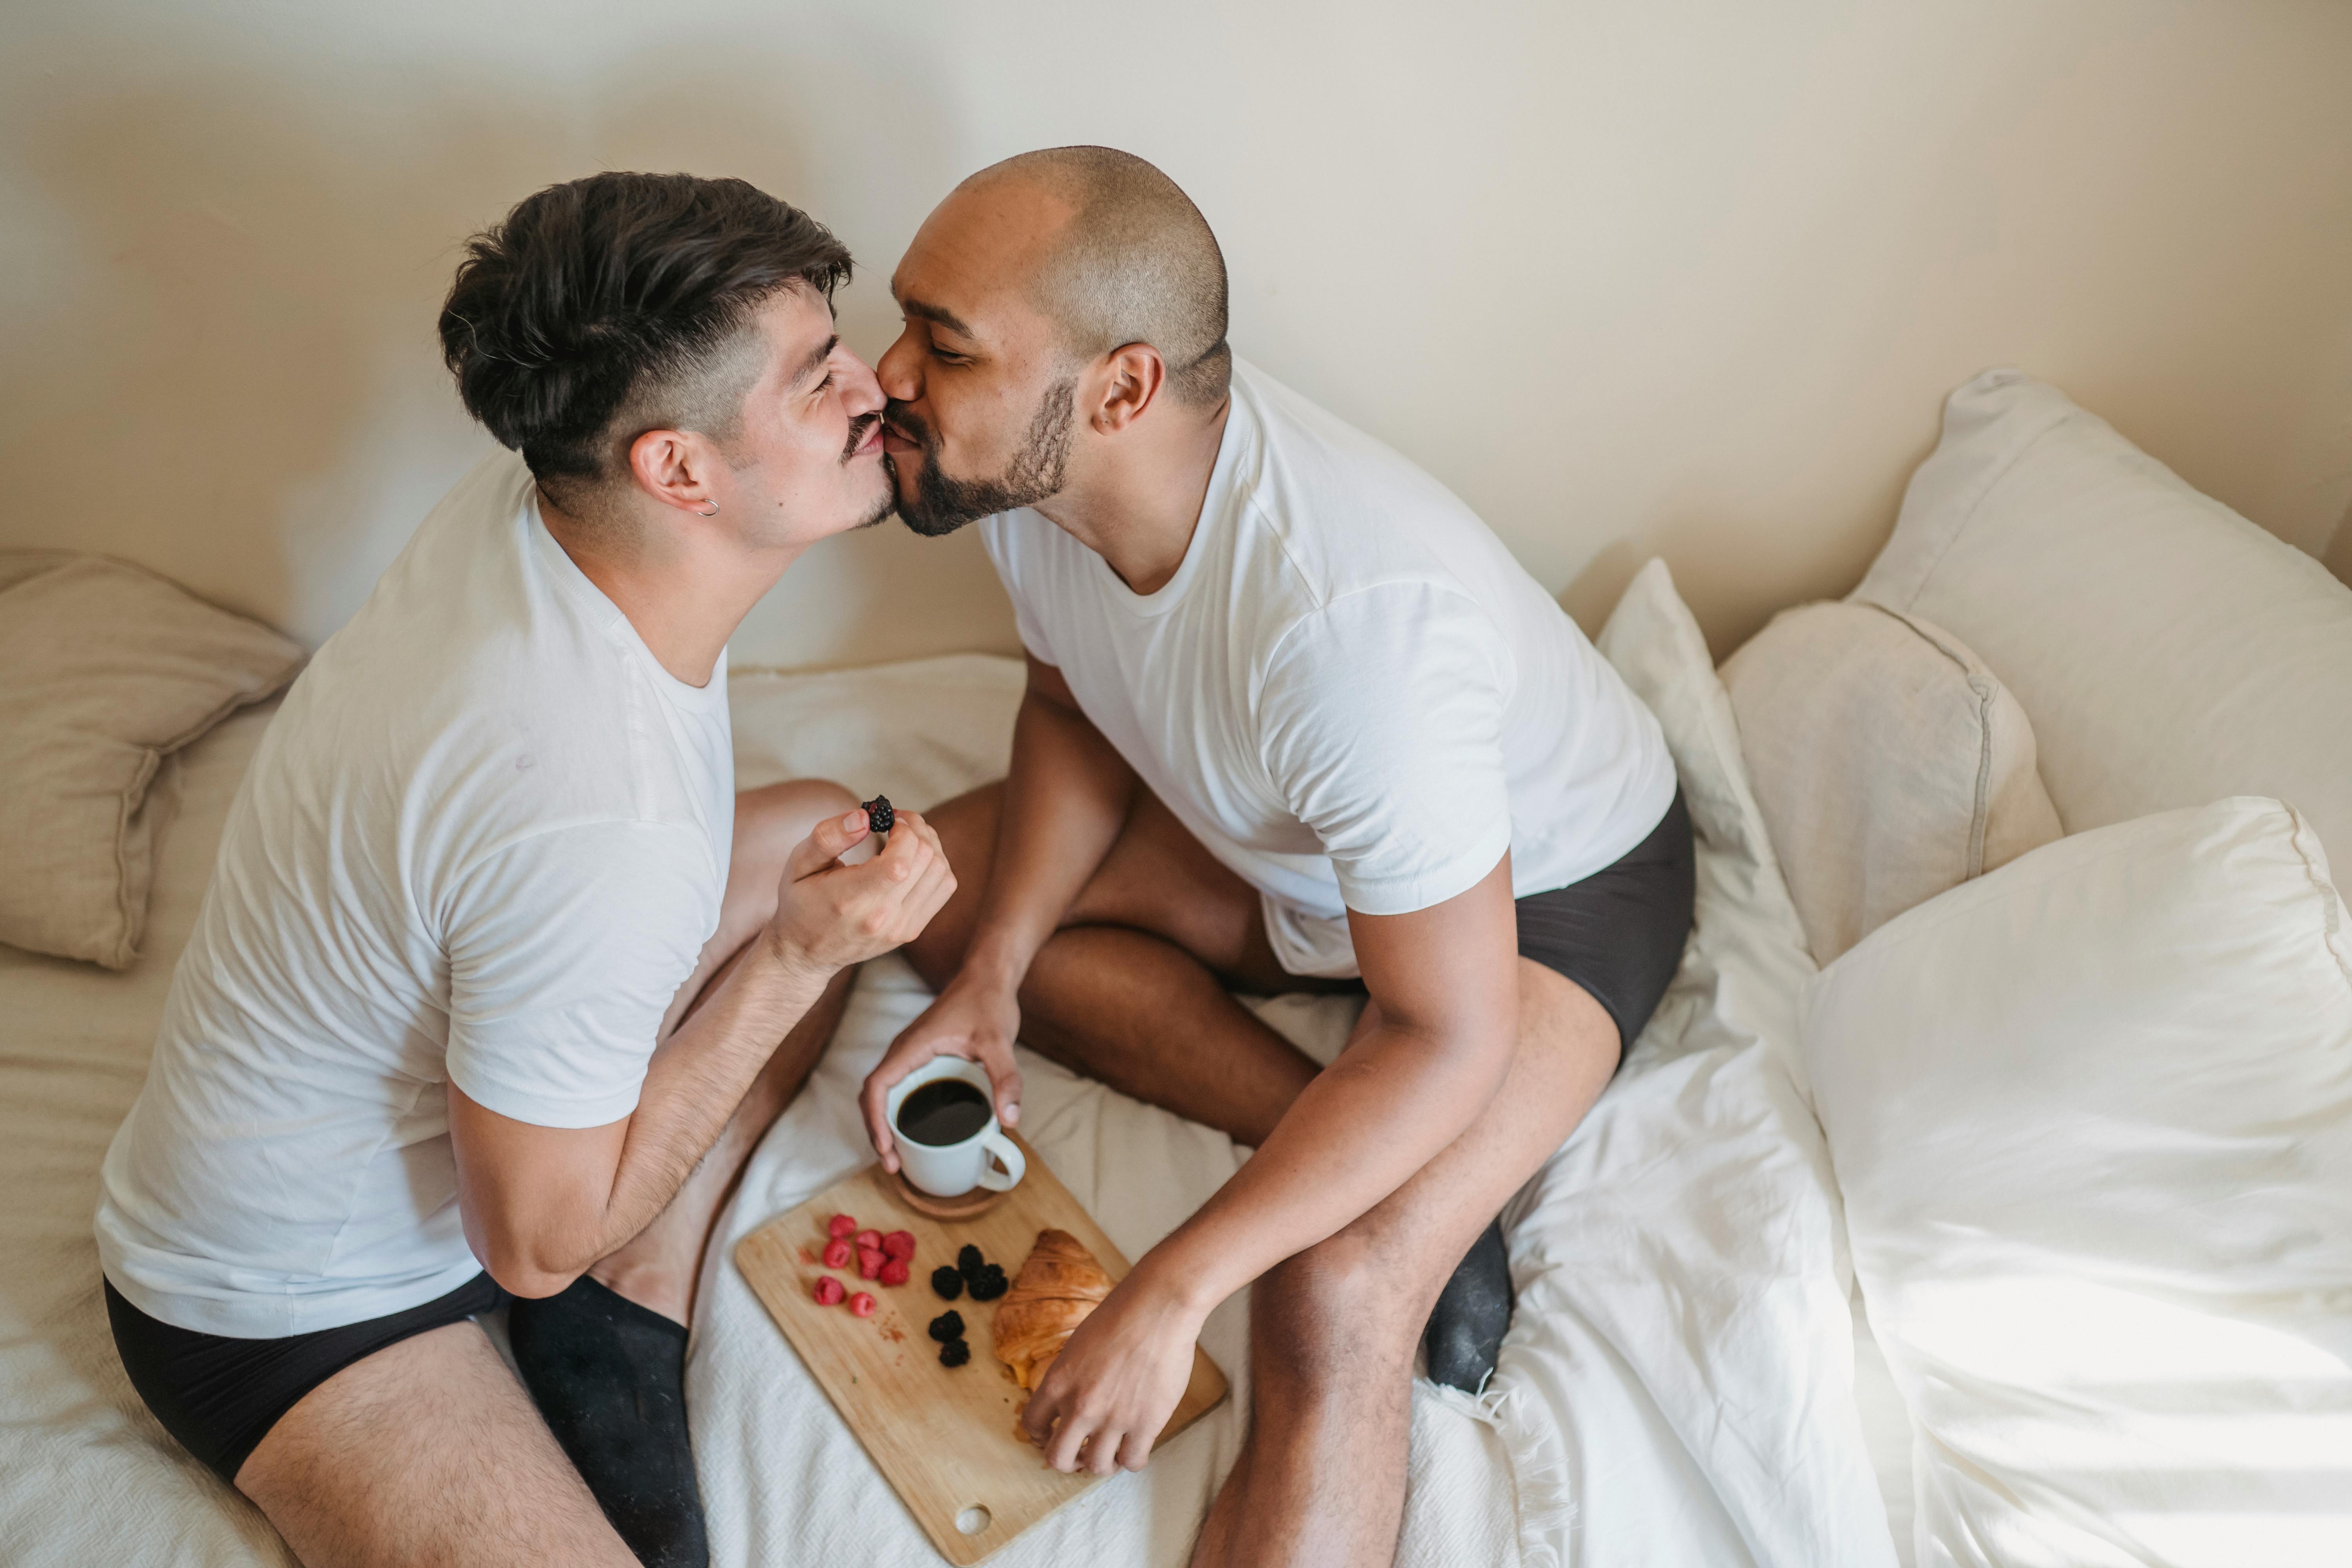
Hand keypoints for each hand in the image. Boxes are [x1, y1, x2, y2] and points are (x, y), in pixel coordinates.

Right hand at [765, 807, 954, 976]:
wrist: (805, 952)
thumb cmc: (800, 901)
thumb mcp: (799, 863)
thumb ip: (828, 836)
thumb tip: (864, 817)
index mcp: (852, 899)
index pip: (901, 860)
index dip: (903, 830)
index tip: (887, 820)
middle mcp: (883, 918)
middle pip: (926, 860)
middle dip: (917, 829)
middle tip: (898, 821)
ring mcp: (901, 927)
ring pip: (941, 872)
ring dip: (930, 844)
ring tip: (907, 837)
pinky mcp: (911, 931)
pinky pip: (943, 888)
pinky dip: (936, 865)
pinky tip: (915, 858)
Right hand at [860, 975, 1023, 1172]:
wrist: (989, 976)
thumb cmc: (989, 1002)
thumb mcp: (1000, 1041)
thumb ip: (1006, 1078)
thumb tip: (1010, 1120)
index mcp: (911, 1046)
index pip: (877, 1085)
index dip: (875, 1119)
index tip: (885, 1148)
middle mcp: (904, 1050)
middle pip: (874, 1094)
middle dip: (876, 1130)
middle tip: (892, 1163)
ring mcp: (910, 1052)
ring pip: (884, 1091)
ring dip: (884, 1122)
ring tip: (897, 1155)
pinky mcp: (921, 1055)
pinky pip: (899, 1086)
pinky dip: (897, 1110)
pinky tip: (912, 1129)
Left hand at [1019, 1269, 1202, 1474]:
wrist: (1157, 1309)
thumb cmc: (1121, 1317)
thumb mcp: (1077, 1346)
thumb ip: (1070, 1378)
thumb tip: (1070, 1402)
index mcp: (1058, 1382)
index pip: (1032, 1424)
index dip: (1041, 1436)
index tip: (1053, 1436)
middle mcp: (1080, 1406)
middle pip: (1058, 1458)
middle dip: (1069, 1461)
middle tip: (1082, 1453)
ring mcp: (1113, 1418)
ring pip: (1097, 1467)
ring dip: (1103, 1463)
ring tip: (1113, 1451)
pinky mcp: (1145, 1423)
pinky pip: (1132, 1462)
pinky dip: (1131, 1460)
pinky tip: (1136, 1446)